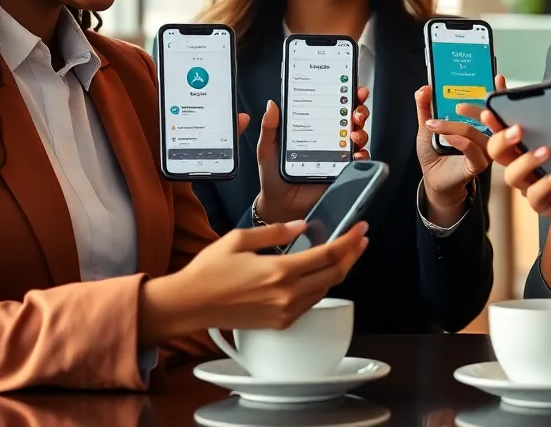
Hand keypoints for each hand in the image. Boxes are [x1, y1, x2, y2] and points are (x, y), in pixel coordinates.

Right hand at [138, 220, 368, 345]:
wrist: (189, 305)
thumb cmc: (209, 271)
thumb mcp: (239, 239)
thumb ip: (276, 232)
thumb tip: (303, 226)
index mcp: (280, 271)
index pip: (328, 255)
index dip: (350, 241)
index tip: (361, 229)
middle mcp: (288, 294)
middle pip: (335, 275)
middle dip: (352, 255)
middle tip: (360, 239)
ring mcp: (285, 312)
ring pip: (325, 290)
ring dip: (338, 271)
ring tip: (343, 254)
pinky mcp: (280, 323)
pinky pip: (310, 303)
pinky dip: (320, 286)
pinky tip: (319, 274)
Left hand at [255, 89, 370, 222]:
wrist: (280, 205)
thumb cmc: (274, 176)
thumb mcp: (267, 149)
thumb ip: (269, 128)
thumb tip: (271, 105)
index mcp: (313, 129)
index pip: (332, 108)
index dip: (345, 96)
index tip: (352, 89)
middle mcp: (329, 140)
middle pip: (351, 120)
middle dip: (359, 111)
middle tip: (356, 112)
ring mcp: (338, 156)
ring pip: (359, 138)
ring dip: (362, 132)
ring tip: (354, 134)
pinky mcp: (344, 172)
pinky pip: (359, 162)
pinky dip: (362, 156)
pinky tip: (357, 155)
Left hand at [415, 75, 507, 221]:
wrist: (433, 180)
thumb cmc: (435, 155)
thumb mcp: (427, 128)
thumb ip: (425, 108)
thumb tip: (424, 88)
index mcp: (477, 124)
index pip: (490, 105)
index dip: (497, 91)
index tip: (497, 77)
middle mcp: (485, 136)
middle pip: (488, 116)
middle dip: (475, 107)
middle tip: (457, 103)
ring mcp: (484, 150)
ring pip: (475, 132)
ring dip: (454, 126)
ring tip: (435, 125)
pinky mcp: (478, 164)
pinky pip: (474, 150)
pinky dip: (460, 142)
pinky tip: (447, 138)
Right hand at [480, 112, 550, 260]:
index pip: (545, 123)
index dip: (516, 112)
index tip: (498, 98)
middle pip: (519, 152)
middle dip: (505, 139)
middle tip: (517, 127)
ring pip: (523, 180)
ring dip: (523, 164)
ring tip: (543, 151)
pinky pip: (544, 205)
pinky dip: (542, 191)